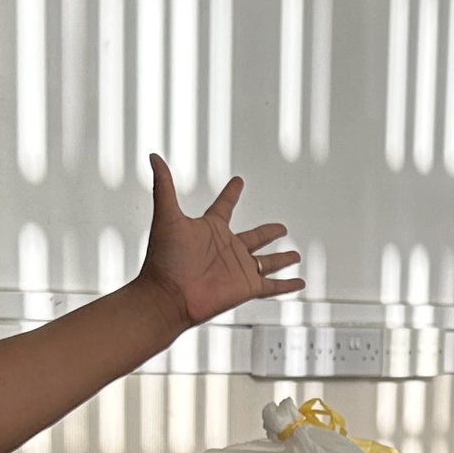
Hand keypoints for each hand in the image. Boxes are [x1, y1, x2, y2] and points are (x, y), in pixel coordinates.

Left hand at [137, 159, 301, 339]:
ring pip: (267, 261)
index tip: (238, 182)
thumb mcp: (167, 216)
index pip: (225, 206)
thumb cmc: (164, 259)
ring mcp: (238, 268)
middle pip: (254, 237)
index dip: (231, 194)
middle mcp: (227, 248)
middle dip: (268, 232)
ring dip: (281, 259)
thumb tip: (154, 156)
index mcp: (210, 229)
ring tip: (295, 255)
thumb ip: (164, 185)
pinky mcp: (247, 287)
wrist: (168, 296)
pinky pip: (272, 286)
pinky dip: (287, 285)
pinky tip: (300, 282)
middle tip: (281, 228)